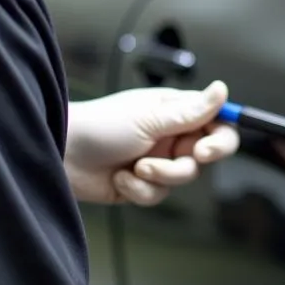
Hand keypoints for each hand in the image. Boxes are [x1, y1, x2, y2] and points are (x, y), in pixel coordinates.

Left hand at [64, 81, 238, 204]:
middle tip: (184, 159)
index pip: (216, 122)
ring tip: (135, 166)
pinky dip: (139, 188)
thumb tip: (222, 89)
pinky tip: (119, 177)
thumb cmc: (100, 125)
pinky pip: (157, 195)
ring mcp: (157, 160)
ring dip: (159, 175)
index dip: (221, 138)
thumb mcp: (150, 118)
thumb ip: (190, 112)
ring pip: (181, 179)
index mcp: (174, 111)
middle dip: (186, 163)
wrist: (62, 153)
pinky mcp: (142, 184)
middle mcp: (169, 135)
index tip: (208, 148)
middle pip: (203, 157)